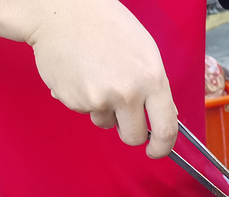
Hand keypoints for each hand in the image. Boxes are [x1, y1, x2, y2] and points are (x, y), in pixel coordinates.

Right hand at [26, 0, 176, 157]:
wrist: (62, 13)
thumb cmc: (108, 28)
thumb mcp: (146, 54)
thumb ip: (156, 88)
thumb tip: (166, 116)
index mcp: (151, 81)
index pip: (165, 129)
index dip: (163, 147)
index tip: (156, 151)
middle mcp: (127, 94)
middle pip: (133, 136)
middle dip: (130, 131)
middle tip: (123, 111)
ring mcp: (98, 99)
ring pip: (106, 123)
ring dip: (104, 110)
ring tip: (98, 77)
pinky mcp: (74, 101)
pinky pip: (85, 111)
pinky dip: (84, 99)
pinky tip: (81, 74)